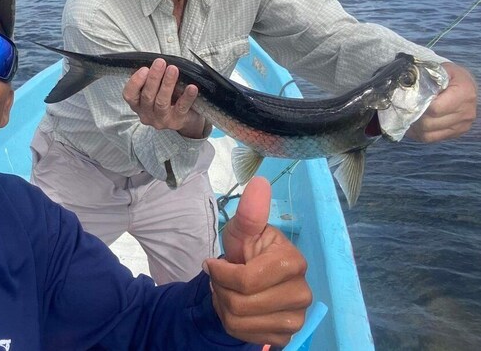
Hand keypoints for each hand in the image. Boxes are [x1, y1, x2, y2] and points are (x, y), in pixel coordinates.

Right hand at [122, 58, 208, 138]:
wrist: (186, 118)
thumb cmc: (168, 99)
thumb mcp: (156, 90)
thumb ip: (152, 79)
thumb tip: (155, 63)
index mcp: (138, 105)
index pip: (130, 95)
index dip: (135, 82)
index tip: (144, 69)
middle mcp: (146, 114)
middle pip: (147, 96)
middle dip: (154, 77)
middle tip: (160, 63)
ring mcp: (161, 120)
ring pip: (161, 102)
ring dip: (167, 84)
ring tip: (173, 69)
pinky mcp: (177, 121)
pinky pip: (181, 108)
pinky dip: (187, 97)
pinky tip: (192, 87)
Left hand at [203, 177, 311, 345]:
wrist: (248, 280)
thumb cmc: (246, 251)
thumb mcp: (241, 231)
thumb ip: (250, 213)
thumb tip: (259, 182)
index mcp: (293, 262)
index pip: (247, 279)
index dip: (222, 273)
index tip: (214, 264)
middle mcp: (302, 292)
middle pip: (241, 303)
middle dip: (220, 290)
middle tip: (220, 280)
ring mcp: (297, 317)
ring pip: (240, 321)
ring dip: (223, 306)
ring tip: (227, 292)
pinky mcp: (286, 336)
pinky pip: (245, 336)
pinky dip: (231, 322)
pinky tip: (236, 308)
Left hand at [406, 62, 476, 141]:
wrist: (466, 87)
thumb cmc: (451, 77)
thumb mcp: (442, 70)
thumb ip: (428, 77)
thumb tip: (408, 89)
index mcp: (463, 94)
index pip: (434, 108)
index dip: (418, 106)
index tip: (408, 101)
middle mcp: (466, 112)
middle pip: (430, 123)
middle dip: (414, 117)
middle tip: (404, 111)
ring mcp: (462, 125)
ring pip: (429, 134)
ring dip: (414, 127)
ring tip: (407, 118)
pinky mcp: (457, 132)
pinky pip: (432, 139)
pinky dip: (419, 134)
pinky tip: (412, 126)